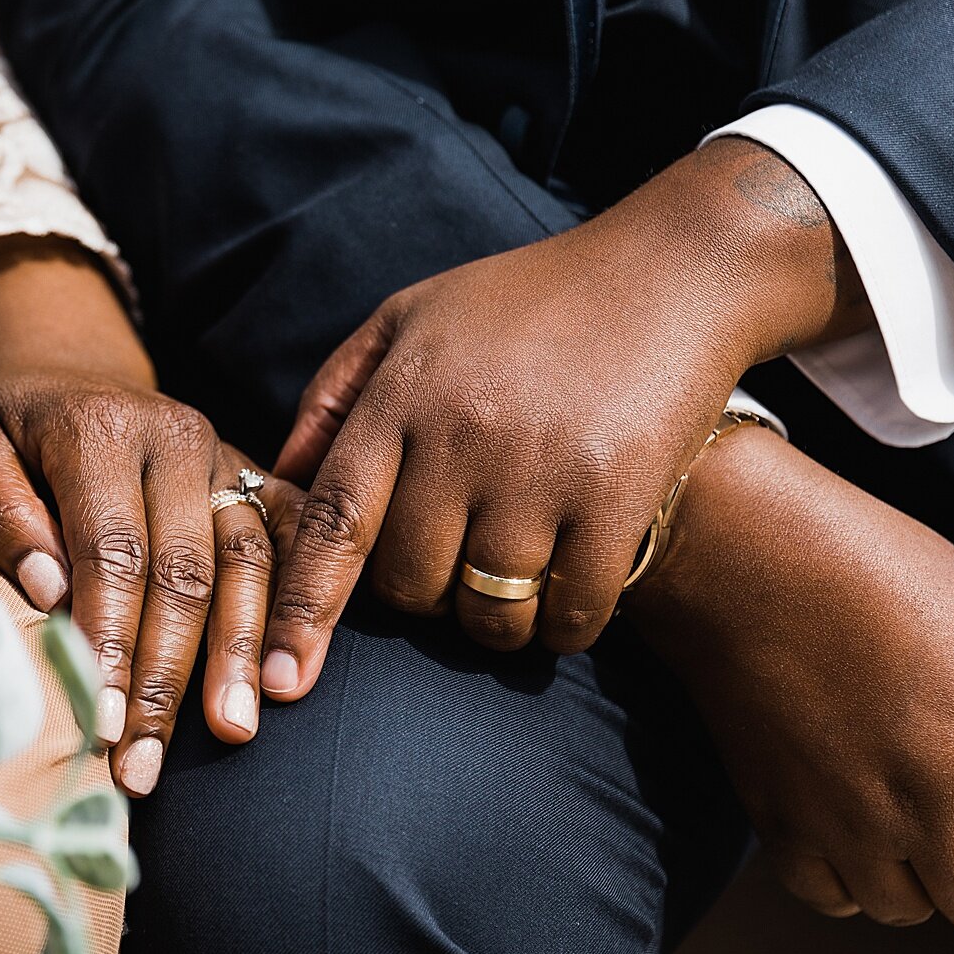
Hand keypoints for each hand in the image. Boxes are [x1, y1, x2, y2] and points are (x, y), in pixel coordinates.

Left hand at [0, 370, 300, 796]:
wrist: (68, 378)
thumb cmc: (8, 437)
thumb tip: (50, 589)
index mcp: (98, 429)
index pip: (112, 553)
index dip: (112, 642)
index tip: (104, 724)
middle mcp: (175, 437)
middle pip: (185, 572)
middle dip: (168, 676)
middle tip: (148, 762)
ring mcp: (224, 457)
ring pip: (248, 564)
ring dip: (240, 656)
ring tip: (233, 732)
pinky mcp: (256, 476)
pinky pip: (290, 543)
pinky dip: (294, 607)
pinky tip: (289, 674)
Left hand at [259, 138, 873, 699]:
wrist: (676, 269)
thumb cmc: (527, 298)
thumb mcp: (411, 316)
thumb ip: (335, 395)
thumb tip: (278, 481)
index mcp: (403, 396)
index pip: (334, 524)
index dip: (300, 610)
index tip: (278, 683)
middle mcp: (463, 437)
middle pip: (410, 587)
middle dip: (423, 598)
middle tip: (456, 560)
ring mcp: (541, 471)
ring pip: (488, 612)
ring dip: (495, 621)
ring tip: (515, 575)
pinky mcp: (617, 496)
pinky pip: (573, 613)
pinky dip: (566, 625)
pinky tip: (574, 591)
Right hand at [625, 426, 953, 929]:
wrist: (734, 553)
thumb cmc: (867, 561)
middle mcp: (920, 802)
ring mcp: (840, 818)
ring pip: (907, 909)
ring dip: (923, 877)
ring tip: (910, 815)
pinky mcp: (774, 817)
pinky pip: (829, 896)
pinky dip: (850, 878)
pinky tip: (851, 825)